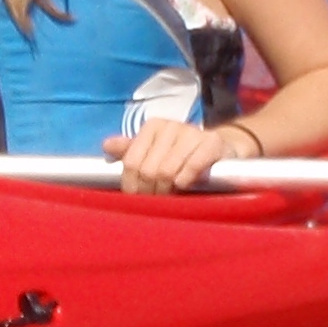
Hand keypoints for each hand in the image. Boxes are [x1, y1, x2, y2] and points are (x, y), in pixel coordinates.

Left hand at [104, 116, 257, 194]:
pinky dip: (186, 179)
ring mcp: (191, 132)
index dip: (132, 186)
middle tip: (158, 200)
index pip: (131, 161)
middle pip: (148, 169)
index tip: (139, 198)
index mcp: (152, 127)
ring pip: (167, 170)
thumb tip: (107, 145)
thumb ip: (130, 151)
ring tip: (171, 195)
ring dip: (168, 189)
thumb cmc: (182, 155)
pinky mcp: (212, 142)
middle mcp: (170, 125)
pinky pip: (193, 165)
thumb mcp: (154, 152)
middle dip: (151, 191)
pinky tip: (185, 185)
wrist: (221, 150)